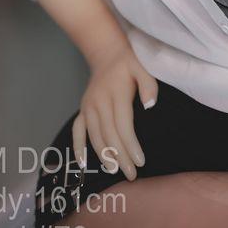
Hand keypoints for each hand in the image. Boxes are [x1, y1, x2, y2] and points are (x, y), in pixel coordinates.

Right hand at [71, 41, 157, 180]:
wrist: (106, 52)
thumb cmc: (129, 62)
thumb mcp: (143, 67)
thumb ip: (149, 85)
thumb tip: (150, 106)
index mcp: (116, 93)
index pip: (123, 125)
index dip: (130, 145)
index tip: (140, 161)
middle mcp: (99, 102)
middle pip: (109, 135)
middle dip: (120, 157)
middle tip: (132, 174)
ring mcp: (88, 106)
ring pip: (94, 136)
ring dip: (103, 156)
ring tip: (115, 171)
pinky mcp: (83, 109)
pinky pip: (77, 130)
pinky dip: (78, 146)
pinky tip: (82, 163)